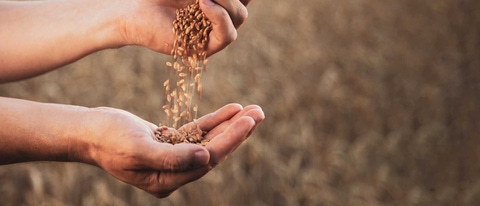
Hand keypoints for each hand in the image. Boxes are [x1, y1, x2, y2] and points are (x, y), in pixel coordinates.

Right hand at [80, 103, 263, 197]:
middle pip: (214, 152)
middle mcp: (174, 173)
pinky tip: (231, 109)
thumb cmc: (108, 139)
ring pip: (209, 141)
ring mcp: (173, 158)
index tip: (249, 121)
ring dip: (231, 126)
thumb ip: (172, 157)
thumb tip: (206, 157)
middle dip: (238, 132)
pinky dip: (214, 121)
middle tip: (259, 112)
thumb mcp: (137, 149)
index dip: (230, 140)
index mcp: (167, 181)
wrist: (88, 131)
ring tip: (252, 110)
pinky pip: (198, 132)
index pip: (207, 160)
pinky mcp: (170, 143)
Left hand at [120, 0, 250, 55]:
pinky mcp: (204, 50)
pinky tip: (203, 4)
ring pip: (239, 17)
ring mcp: (213, 35)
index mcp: (218, 4)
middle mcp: (219, 19)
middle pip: (242, 6)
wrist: (136, 11)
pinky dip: (220, 17)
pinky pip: (227, 35)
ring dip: (226, 1)